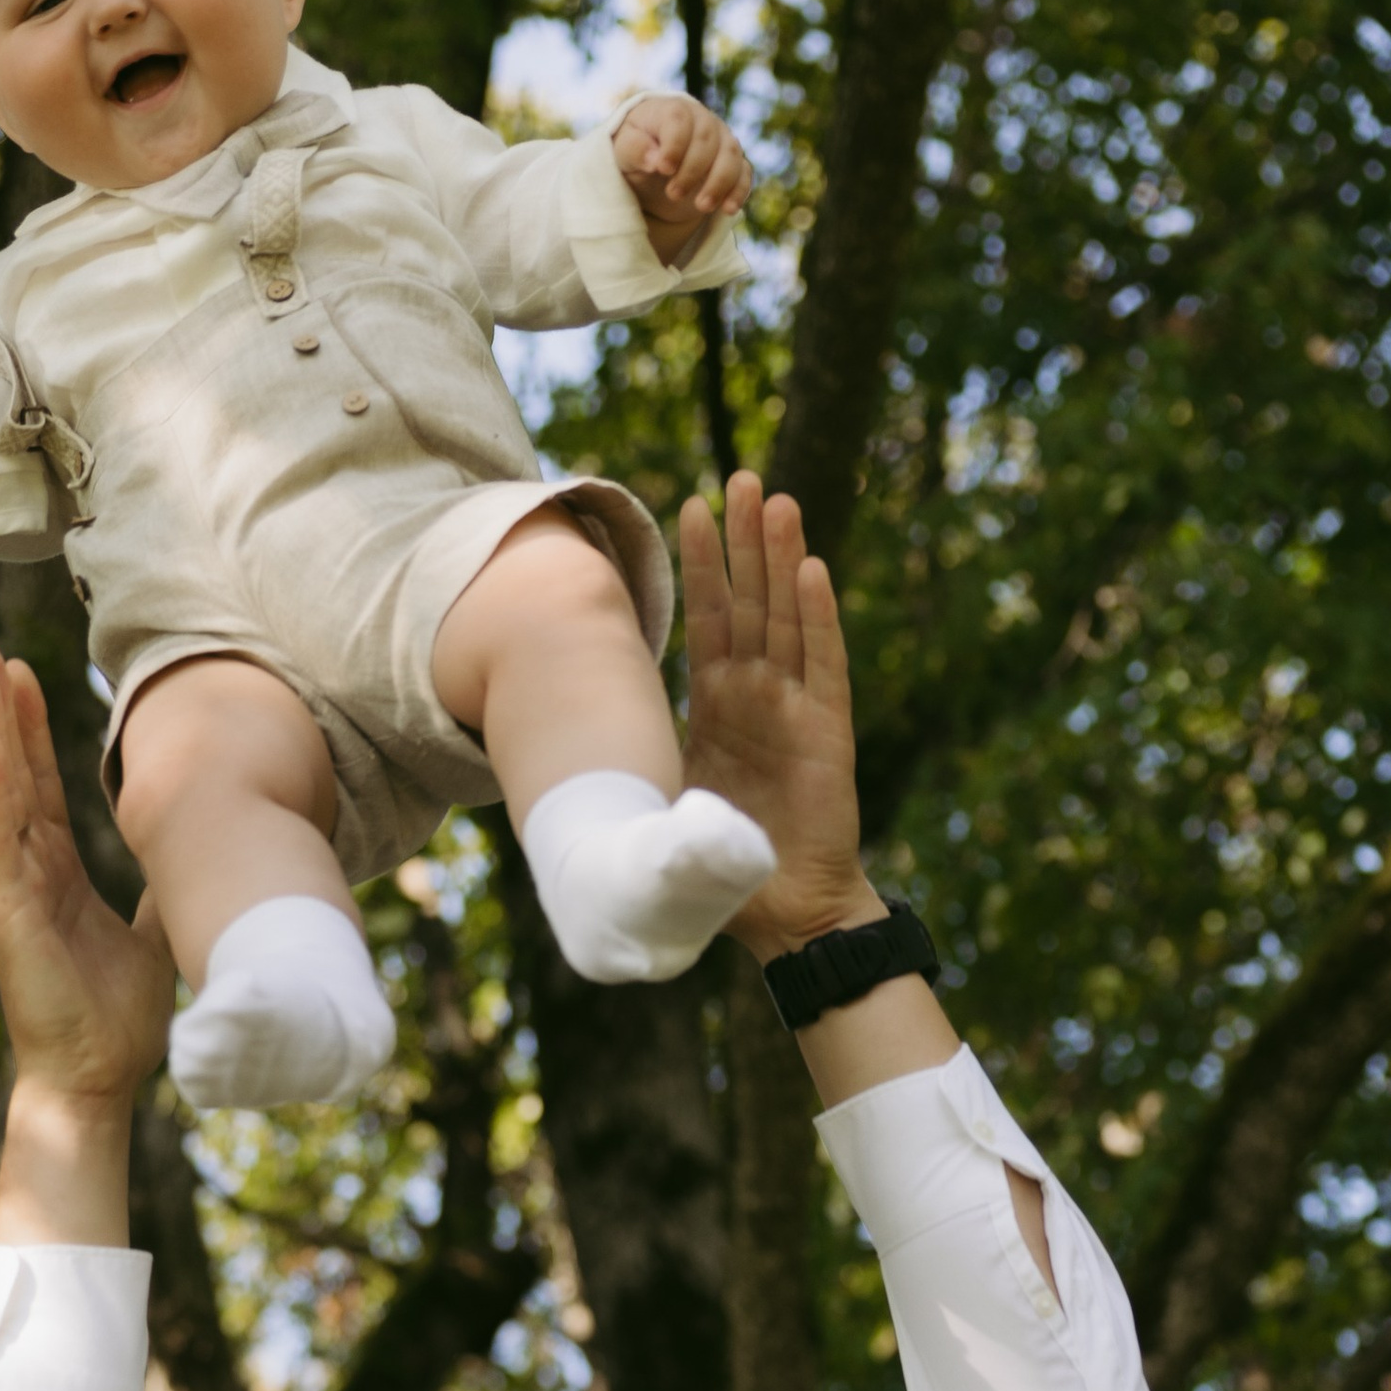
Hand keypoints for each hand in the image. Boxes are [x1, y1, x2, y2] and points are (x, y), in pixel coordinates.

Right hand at [0, 642, 172, 1112]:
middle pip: (11, 773)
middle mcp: (28, 873)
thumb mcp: (152, 940)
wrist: (96, 1080)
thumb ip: (160, 896)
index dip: (32, 731)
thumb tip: (191, 862)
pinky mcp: (7, 912)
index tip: (25, 675)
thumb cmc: (118, 1021)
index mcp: (57, 875)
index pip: (42, 786)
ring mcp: (12, 889)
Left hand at [615, 93, 752, 246]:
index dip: (674, 145)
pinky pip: (744, 173)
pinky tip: (728, 209)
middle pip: (707, 139)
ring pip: (731, 155)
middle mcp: (702, 120)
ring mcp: (721, 140)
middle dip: (692, 170)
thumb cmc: (636, 152)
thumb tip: (654, 160)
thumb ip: (634, 149)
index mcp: (672, 110)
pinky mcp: (732, 163)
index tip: (663, 169)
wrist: (653, 166)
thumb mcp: (623, 151)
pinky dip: (739, 191)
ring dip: (719, 182)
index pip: (679, 120)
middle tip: (673, 194)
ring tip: (701, 207)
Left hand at [680, 477, 871, 956]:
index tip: (689, 507)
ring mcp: (795, 708)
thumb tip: (563, 748)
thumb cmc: (724, 865)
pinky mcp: (827, 733)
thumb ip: (637, 763)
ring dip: (782, 558)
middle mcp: (758, 695)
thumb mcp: (663, 799)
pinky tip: (813, 569)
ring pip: (788, 617)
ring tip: (777, 499)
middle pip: (753, 601)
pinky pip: (824, 665)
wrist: (784, 916)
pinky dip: (820, 618)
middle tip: (741, 475)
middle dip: (745, 540)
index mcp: (718, 706)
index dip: (703, 566)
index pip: (710, 620)